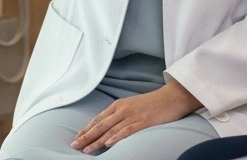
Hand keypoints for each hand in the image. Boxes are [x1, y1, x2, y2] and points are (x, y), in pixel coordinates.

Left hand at [69, 82, 200, 153]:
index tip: (77, 137)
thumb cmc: (154, 103)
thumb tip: (111, 126)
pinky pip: (126, 131)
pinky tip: (107, 144)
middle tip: (74, 145)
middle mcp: (122, 109)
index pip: (98, 119)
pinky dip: (115, 138)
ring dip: (96, 140)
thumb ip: (122, 115)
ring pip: (110, 130)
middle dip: (86, 136)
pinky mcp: (142, 121)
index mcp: (119, 105)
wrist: (173, 96)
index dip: (86, 129)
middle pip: (100, 125)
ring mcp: (132, 115)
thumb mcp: (134, 106)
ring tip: (86, 149)